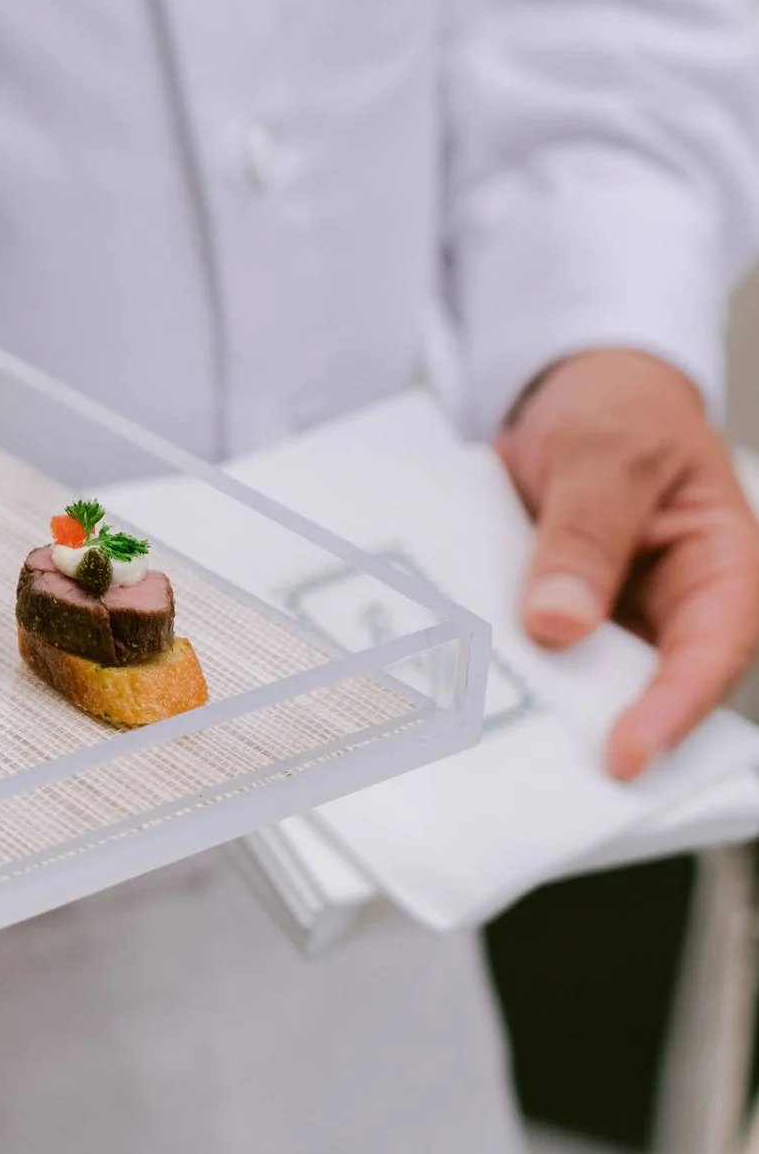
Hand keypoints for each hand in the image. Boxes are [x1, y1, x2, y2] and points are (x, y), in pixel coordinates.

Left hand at [498, 348, 758, 781]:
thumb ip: (587, 531)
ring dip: (521, 701)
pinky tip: (433, 676)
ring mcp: (602, 622)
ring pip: (568, 682)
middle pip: (636, 691)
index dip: (671, 712)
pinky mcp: (544, 618)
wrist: (572, 390)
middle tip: (526, 764)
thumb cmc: (622, 408)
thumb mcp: (609, 450)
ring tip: (469, 728)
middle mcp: (665, 614)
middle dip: (584, 729)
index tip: (625, 755)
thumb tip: (559, 623)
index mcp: (719, 573)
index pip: (710, 656)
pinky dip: (483, 661)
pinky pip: (516, 650)